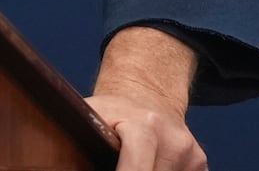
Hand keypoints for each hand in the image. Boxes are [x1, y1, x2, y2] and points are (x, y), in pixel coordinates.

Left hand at [85, 26, 205, 170]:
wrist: (148, 94)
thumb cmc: (110, 110)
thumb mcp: (91, 114)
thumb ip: (78, 129)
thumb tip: (57, 158)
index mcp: (144, 125)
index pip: (137, 167)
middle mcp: (174, 139)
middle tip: (113, 164)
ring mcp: (191, 154)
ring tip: (127, 161)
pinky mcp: (201, 164)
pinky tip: (147, 163)